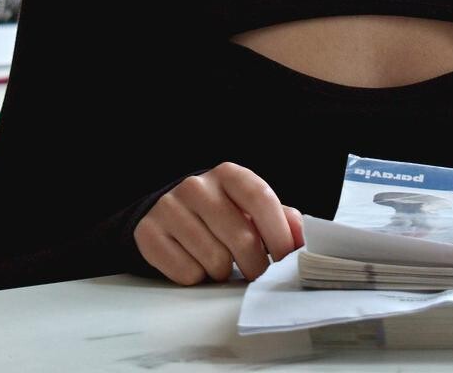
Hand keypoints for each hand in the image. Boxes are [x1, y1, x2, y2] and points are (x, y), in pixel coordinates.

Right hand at [134, 162, 305, 283]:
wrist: (167, 214)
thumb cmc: (220, 214)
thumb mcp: (249, 208)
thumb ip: (280, 218)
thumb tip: (302, 237)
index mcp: (228, 174)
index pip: (261, 199)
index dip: (279, 233)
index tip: (286, 258)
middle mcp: (196, 186)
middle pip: (242, 238)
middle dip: (257, 266)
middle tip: (257, 274)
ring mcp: (169, 207)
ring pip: (215, 260)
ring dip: (224, 272)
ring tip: (220, 263)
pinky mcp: (149, 233)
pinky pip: (186, 272)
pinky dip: (196, 277)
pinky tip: (195, 264)